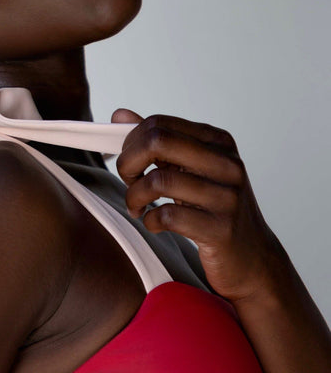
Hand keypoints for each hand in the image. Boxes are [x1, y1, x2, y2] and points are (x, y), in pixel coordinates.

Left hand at [111, 108, 283, 305]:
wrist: (252, 258)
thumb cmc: (214, 210)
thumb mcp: (190, 170)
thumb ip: (158, 142)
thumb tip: (120, 114)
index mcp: (219, 142)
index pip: (159, 124)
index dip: (131, 142)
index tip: (127, 162)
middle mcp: (227, 164)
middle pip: (157, 142)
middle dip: (129, 162)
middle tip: (128, 181)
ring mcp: (227, 197)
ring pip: (158, 181)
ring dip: (134, 196)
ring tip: (136, 207)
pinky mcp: (220, 229)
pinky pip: (168, 216)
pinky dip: (150, 220)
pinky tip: (154, 224)